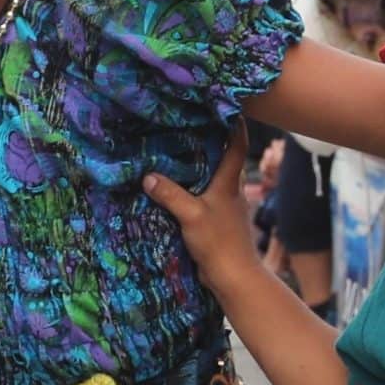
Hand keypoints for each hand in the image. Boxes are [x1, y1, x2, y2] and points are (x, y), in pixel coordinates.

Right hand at [141, 133, 257, 277]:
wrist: (234, 277)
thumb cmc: (219, 242)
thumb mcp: (191, 215)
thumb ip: (170, 195)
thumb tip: (147, 176)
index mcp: (229, 183)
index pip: (237, 146)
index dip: (236, 125)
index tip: (229, 106)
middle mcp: (230, 191)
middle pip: (225, 158)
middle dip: (212, 141)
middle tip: (191, 124)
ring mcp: (225, 207)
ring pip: (213, 178)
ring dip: (201, 166)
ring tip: (178, 151)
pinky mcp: (217, 222)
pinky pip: (204, 197)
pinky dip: (193, 188)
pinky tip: (176, 188)